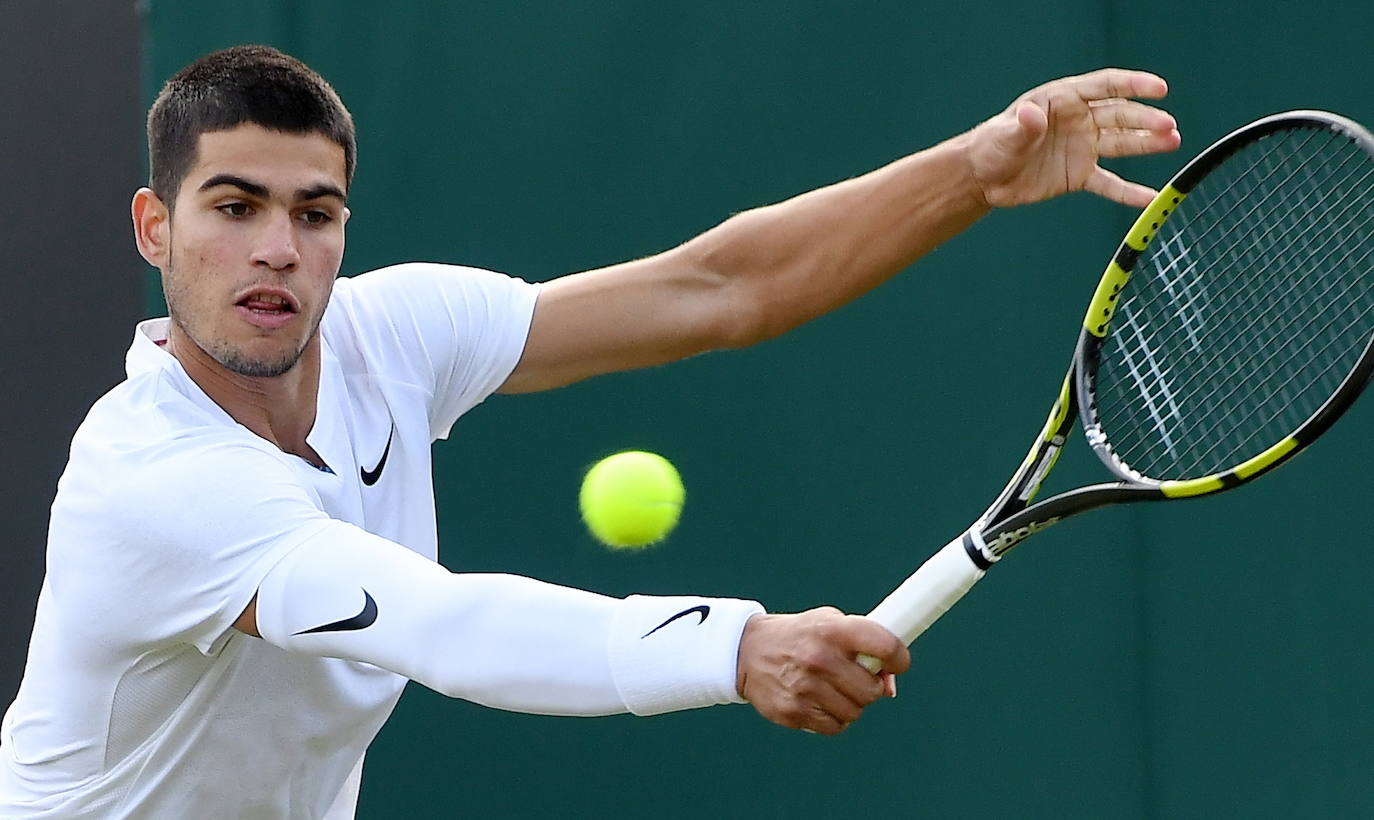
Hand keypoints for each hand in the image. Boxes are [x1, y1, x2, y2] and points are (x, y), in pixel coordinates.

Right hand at [735, 607, 909, 734]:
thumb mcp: (828, 623)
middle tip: (856, 678)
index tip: (897, 663)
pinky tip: (819, 701)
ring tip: (832, 688)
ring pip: (855, 712)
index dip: (899, 658)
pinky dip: (833, 718)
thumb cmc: (798, 636)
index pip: (885, 646)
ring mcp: (806, 687)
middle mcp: (820, 658)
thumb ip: (862, 645)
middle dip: (870, 686)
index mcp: (833, 630)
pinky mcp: (794, 711)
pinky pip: (834, 726)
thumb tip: (888, 685)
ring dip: (850, 703)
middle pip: (872, 689)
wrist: (746, 651)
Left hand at [965, 68, 1180, 208]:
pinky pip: (1110, 183)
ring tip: (1173, 142)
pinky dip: (1129, 192)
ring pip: (1122, 143)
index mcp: (1063, 100)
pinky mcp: (1080, 175)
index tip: (1159, 88)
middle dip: (1145, 120)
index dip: (1133, 85)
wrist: (983, 179)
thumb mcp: (1005, 134)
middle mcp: (1079, 120)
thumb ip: (1023, 126)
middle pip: (1120, 116)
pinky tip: (1151, 199)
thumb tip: (1031, 115)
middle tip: (1168, 126)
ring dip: (1148, 143)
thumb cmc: (991, 146)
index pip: (1104, 87)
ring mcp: (1083, 148)